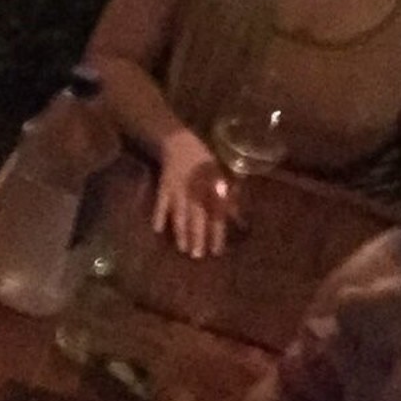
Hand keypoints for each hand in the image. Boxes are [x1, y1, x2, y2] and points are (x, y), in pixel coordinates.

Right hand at [154, 130, 235, 258]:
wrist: (180, 143)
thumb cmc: (204, 163)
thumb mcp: (221, 178)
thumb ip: (229, 200)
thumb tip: (242, 222)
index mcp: (212, 189)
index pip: (216, 215)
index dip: (216, 233)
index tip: (217, 251)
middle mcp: (196, 192)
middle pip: (197, 218)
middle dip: (198, 237)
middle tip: (197, 256)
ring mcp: (178, 190)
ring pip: (180, 214)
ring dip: (181, 231)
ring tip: (182, 248)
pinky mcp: (164, 187)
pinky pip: (161, 203)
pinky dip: (159, 215)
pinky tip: (157, 229)